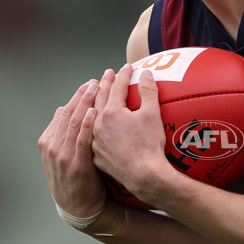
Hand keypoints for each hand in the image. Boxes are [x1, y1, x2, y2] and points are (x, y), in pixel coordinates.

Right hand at [38, 79, 106, 216]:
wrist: (79, 208)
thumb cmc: (77, 179)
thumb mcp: (65, 155)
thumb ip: (65, 134)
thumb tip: (66, 109)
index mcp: (48, 140)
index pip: (63, 112)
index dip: (77, 96)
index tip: (90, 83)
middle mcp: (52, 146)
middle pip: (68, 113)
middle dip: (82, 95)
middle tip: (95, 80)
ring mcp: (62, 155)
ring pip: (73, 123)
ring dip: (85, 103)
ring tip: (96, 88)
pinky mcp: (76, 164)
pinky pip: (81, 140)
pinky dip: (86, 124)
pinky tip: (94, 111)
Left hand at [91, 65, 171, 203]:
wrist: (143, 175)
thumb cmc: (149, 146)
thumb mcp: (152, 115)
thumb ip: (148, 92)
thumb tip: (146, 74)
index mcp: (112, 112)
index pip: (116, 87)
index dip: (123, 75)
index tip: (127, 67)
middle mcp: (98, 124)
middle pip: (100, 99)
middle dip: (104, 84)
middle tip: (108, 74)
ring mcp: (95, 141)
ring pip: (91, 118)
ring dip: (93, 104)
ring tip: (96, 96)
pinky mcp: (96, 156)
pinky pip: (91, 137)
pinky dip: (91, 127)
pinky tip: (93, 126)